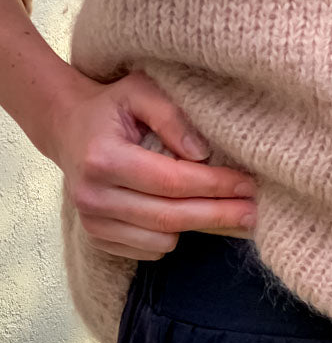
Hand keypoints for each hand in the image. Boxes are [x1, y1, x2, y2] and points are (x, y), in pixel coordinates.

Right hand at [51, 68, 257, 259]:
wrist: (68, 130)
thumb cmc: (112, 108)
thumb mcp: (140, 91)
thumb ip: (171, 115)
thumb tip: (201, 153)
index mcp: (103, 158)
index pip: (172, 181)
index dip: (215, 185)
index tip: (247, 184)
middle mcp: (93, 196)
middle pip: (170, 217)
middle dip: (218, 215)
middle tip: (253, 211)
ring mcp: (92, 222)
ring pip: (164, 240)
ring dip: (194, 225)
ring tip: (213, 205)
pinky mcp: (97, 239)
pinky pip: (150, 251)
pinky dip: (170, 235)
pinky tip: (177, 212)